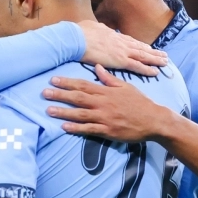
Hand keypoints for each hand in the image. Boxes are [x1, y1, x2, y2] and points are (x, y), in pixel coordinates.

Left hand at [43, 65, 174, 141]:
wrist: (154, 120)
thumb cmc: (139, 103)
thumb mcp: (125, 86)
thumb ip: (108, 78)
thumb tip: (96, 66)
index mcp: (106, 91)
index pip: (83, 84)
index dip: (67, 82)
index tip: (53, 79)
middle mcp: (103, 103)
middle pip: (78, 98)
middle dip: (60, 95)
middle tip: (44, 93)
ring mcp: (105, 117)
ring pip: (80, 114)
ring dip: (64, 112)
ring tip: (49, 110)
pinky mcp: (107, 131)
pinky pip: (89, 129)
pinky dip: (76, 128)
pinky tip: (64, 128)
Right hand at [77, 20, 167, 76]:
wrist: (76, 38)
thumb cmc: (79, 33)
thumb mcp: (90, 27)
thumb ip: (97, 29)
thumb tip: (98, 27)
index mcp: (113, 35)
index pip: (130, 41)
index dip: (140, 45)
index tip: (148, 47)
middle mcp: (121, 42)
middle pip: (140, 47)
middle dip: (152, 51)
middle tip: (163, 54)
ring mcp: (122, 51)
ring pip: (143, 55)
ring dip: (155, 59)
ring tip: (165, 61)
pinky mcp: (120, 60)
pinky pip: (137, 66)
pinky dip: (147, 69)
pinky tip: (156, 72)